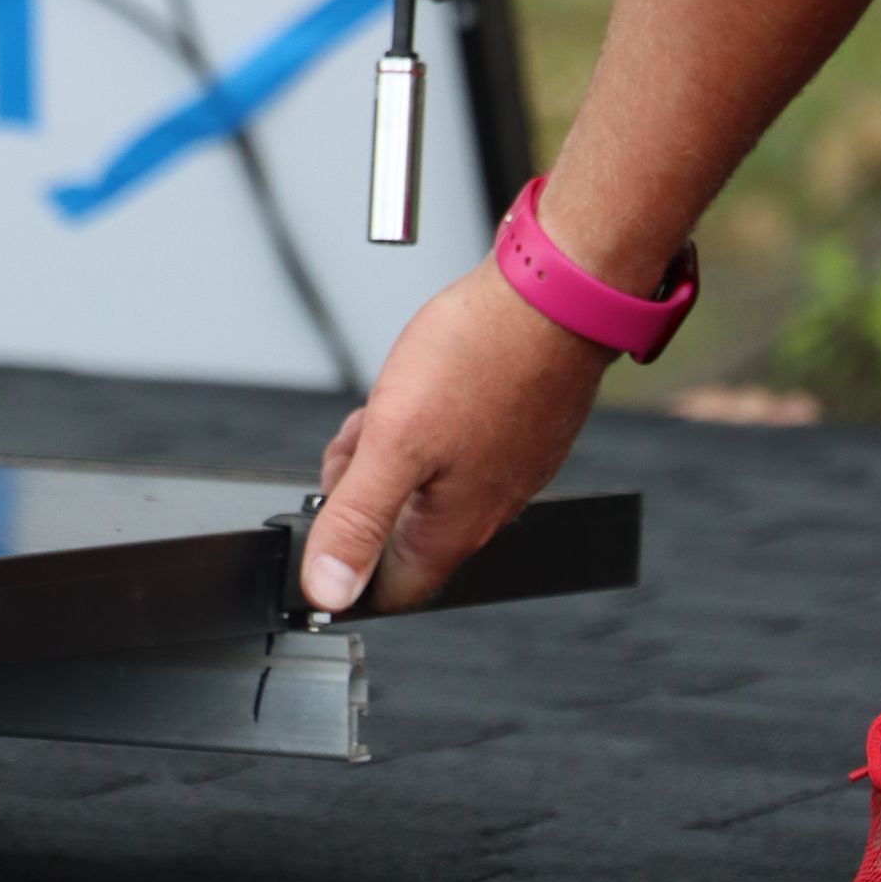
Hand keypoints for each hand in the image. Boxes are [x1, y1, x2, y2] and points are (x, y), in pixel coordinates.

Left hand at [299, 256, 607, 613]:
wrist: (553, 292)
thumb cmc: (482, 355)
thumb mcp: (394, 437)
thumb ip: (358, 518)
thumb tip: (327, 590)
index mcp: (455, 528)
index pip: (391, 588)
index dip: (347, 556)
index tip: (331, 506)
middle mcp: (487, 508)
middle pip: (402, 528)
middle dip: (364, 484)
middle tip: (362, 434)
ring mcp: (508, 468)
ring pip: (426, 481)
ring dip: (392, 445)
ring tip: (392, 396)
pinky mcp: (518, 432)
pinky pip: (453, 446)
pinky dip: (425, 420)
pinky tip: (425, 381)